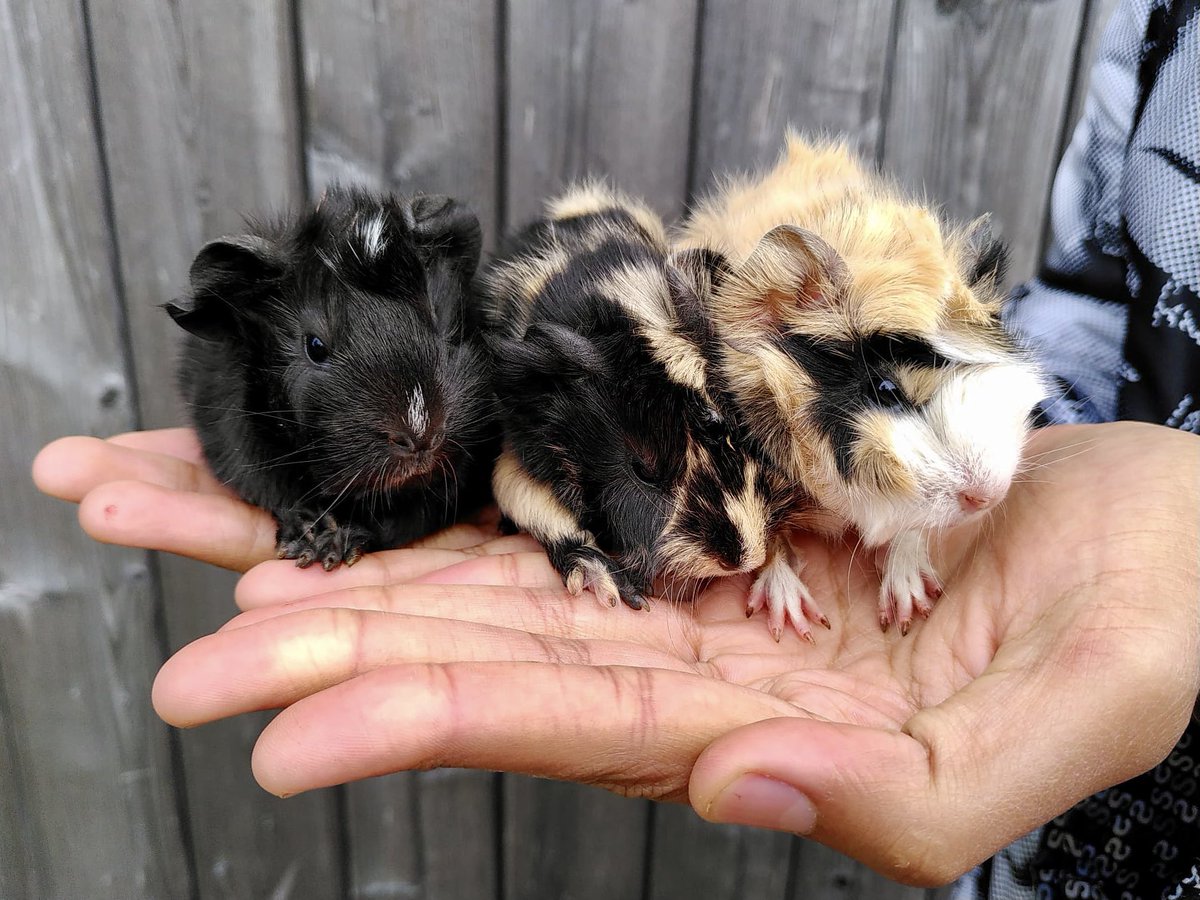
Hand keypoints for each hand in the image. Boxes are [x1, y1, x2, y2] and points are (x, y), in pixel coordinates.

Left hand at [32, 423, 1199, 884]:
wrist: (1169, 529)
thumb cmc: (1150, 621)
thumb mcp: (1072, 727)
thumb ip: (909, 804)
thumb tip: (739, 796)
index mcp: (772, 727)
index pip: (563, 725)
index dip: (419, 717)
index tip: (280, 721)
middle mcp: (708, 658)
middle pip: (492, 653)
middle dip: (336, 649)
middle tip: (190, 652)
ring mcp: (705, 576)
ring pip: (505, 575)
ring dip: (369, 569)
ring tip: (226, 565)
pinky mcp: (723, 499)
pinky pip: (571, 499)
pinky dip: (470, 503)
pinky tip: (377, 505)